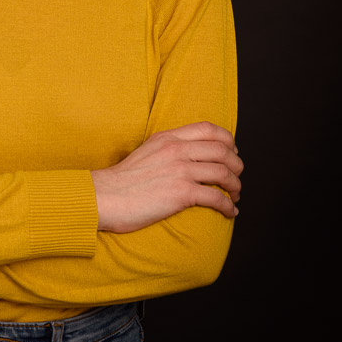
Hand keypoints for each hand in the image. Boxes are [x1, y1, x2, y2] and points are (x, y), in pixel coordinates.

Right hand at [91, 121, 242, 232]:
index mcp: (168, 137)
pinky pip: (216, 197)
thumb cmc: (122, 180)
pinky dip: (228, 206)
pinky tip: (230, 212)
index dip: (228, 140)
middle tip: (237, 176)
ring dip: (235, 186)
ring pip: (224, 173)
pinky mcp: (181, 193)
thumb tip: (187, 155)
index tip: (232, 152)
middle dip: (237, 165)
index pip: (209, 129)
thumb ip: (167, 148)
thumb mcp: (146, 151)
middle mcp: (176, 150)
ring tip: (235, 195)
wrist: (105, 196)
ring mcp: (180, 170)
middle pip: (222, 151)